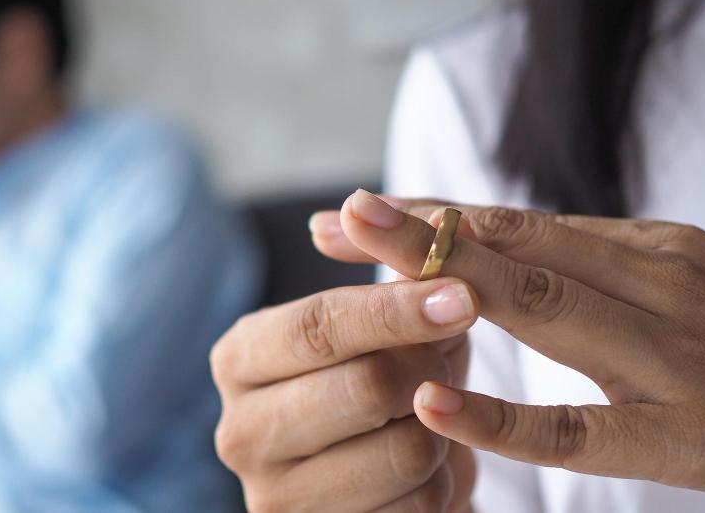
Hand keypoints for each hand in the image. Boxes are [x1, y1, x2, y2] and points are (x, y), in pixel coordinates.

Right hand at [211, 193, 480, 511]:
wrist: (373, 480)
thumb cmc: (374, 383)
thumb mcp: (375, 328)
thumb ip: (389, 278)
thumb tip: (400, 219)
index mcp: (240, 359)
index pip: (318, 326)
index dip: (395, 309)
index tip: (464, 292)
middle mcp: (241, 430)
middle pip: (365, 385)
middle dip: (430, 366)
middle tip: (450, 353)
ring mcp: (276, 498)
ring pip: (407, 449)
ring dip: (444, 428)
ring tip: (432, 415)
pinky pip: (425, 505)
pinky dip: (446, 479)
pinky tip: (427, 467)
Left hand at [311, 190, 704, 500]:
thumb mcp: (675, 285)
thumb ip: (591, 268)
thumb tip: (491, 247)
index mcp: (647, 249)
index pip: (516, 221)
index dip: (430, 215)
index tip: (352, 211)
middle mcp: (656, 281)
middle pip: (516, 246)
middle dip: (420, 229)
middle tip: (340, 214)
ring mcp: (672, 354)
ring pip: (542, 305)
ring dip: (444, 279)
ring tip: (362, 262)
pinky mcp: (687, 434)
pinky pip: (579, 425)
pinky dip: (502, 415)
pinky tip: (433, 403)